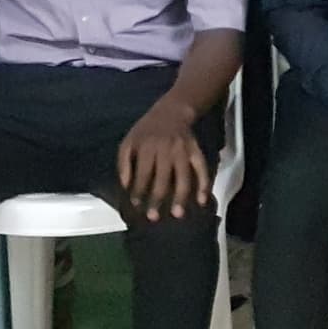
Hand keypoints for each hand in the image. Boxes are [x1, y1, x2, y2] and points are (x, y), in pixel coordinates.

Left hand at [118, 97, 210, 218]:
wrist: (171, 111)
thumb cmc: (146, 130)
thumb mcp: (128, 141)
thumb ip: (124, 163)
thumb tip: (126, 186)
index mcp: (147, 147)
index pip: (142, 174)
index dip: (139, 191)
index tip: (137, 205)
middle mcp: (166, 150)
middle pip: (162, 179)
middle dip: (157, 199)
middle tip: (153, 217)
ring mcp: (183, 151)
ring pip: (183, 177)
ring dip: (180, 197)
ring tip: (178, 214)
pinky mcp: (195, 151)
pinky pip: (202, 169)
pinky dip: (204, 185)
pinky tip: (202, 201)